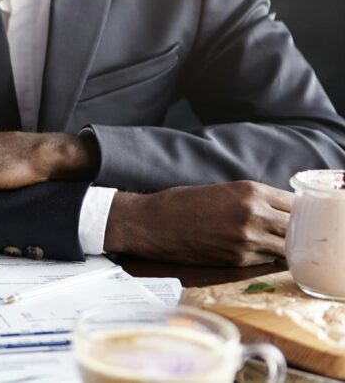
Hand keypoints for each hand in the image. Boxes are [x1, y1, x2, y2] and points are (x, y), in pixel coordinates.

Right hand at [104, 181, 292, 265]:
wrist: (152, 223)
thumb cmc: (182, 203)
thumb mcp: (223, 190)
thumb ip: (254, 199)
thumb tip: (281, 212)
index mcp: (250, 191)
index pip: (296, 203)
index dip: (298, 211)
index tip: (294, 215)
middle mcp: (253, 214)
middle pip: (296, 226)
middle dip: (295, 230)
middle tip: (284, 231)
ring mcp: (247, 239)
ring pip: (286, 247)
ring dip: (282, 246)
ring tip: (271, 243)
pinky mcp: (237, 259)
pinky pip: (266, 260)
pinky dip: (266, 257)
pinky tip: (255, 251)